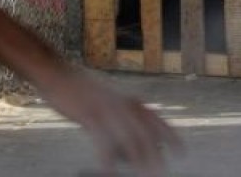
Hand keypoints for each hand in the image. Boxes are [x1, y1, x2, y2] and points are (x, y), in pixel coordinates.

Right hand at [37, 67, 182, 175]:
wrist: (58, 74)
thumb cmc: (82, 93)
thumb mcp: (109, 105)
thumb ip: (122, 123)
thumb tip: (129, 151)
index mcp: (130, 101)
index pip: (157, 121)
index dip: (171, 137)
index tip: (182, 153)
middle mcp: (124, 104)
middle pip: (145, 133)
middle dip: (156, 155)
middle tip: (161, 173)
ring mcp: (107, 108)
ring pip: (128, 137)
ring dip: (138, 159)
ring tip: (145, 175)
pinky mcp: (89, 114)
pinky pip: (101, 139)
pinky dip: (107, 157)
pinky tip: (109, 171)